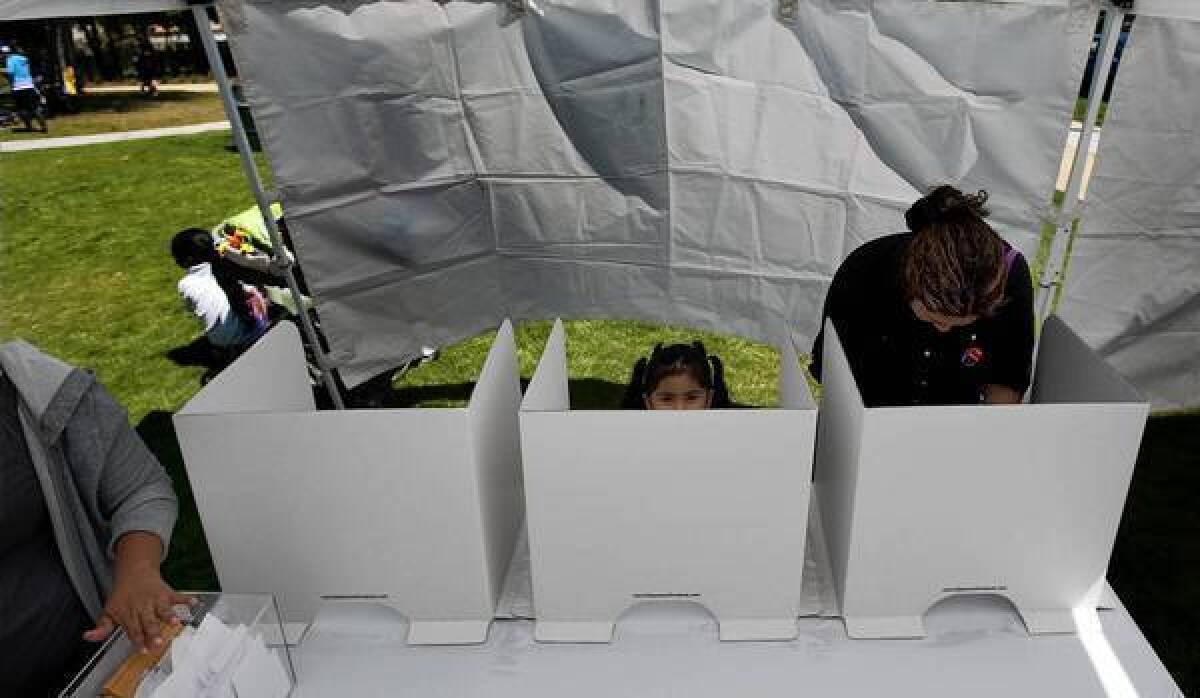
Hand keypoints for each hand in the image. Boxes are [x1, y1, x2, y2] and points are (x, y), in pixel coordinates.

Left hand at [82, 532, 194, 651]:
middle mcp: (143, 608)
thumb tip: (88, 637)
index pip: (134, 630)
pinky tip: (194, 603)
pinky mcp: (167, 593)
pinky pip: (178, 596)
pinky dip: (187, 599)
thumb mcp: (108, 611)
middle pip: (149, 622)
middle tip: (158, 642)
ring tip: (175, 622)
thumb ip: (102, 628)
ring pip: (164, 609)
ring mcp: (156, 600)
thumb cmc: (122, 596)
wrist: (134, 572)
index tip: (143, 649)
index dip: (138, 640)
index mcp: (129, 614)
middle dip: (154, 632)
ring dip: (170, 615)